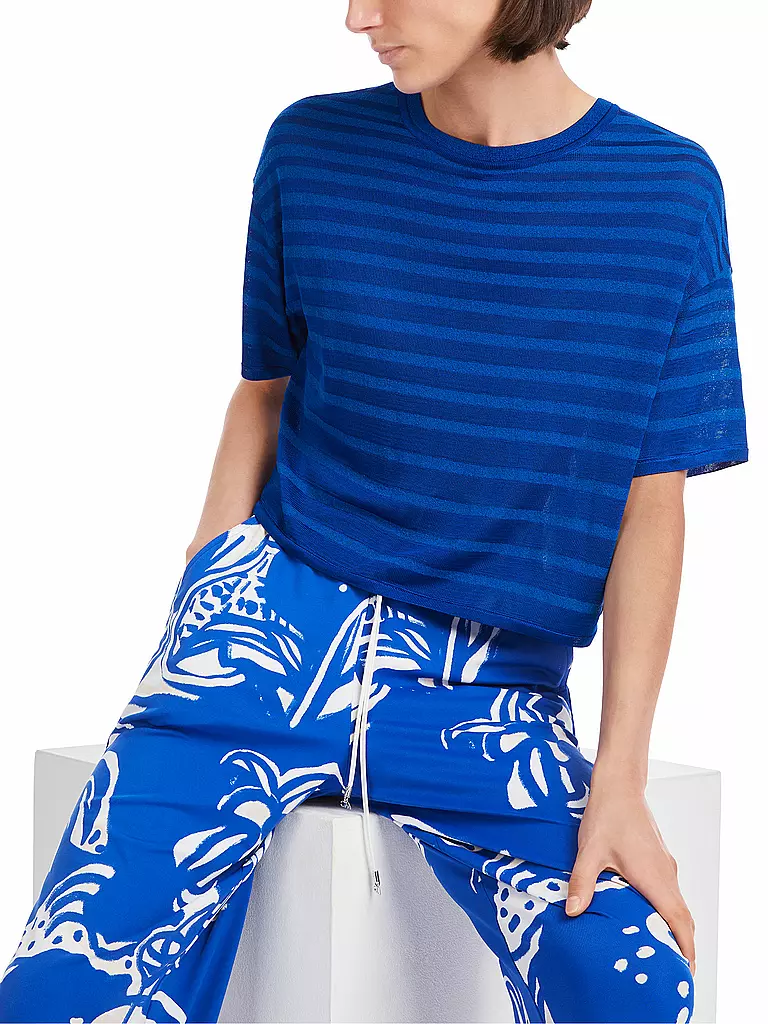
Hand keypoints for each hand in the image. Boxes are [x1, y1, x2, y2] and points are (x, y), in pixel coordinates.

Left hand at [565, 770, 695, 976]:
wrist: (619, 784)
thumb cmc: (607, 815)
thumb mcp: (590, 851)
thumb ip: (582, 882)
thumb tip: (572, 911)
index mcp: (655, 877)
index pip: (679, 920)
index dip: (685, 948)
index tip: (685, 972)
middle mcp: (665, 873)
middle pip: (683, 917)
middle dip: (682, 945)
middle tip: (672, 971)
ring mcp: (664, 865)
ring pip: (677, 903)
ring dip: (674, 927)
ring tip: (661, 950)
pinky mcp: (658, 857)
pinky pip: (669, 891)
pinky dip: (667, 910)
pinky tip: (648, 916)